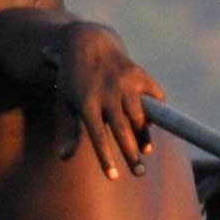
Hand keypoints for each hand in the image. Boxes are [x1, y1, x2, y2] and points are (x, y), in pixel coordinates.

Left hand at [56, 25, 159, 173]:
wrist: (87, 42)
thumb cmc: (73, 78)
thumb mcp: (64, 102)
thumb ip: (68, 130)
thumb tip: (64, 157)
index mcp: (86, 102)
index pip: (98, 136)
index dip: (106, 158)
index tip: (114, 177)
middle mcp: (107, 93)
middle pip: (122, 130)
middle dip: (132, 154)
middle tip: (139, 173)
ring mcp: (125, 82)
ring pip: (139, 116)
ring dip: (144, 136)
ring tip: (145, 151)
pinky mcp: (139, 74)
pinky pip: (155, 98)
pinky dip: (156, 111)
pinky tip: (150, 124)